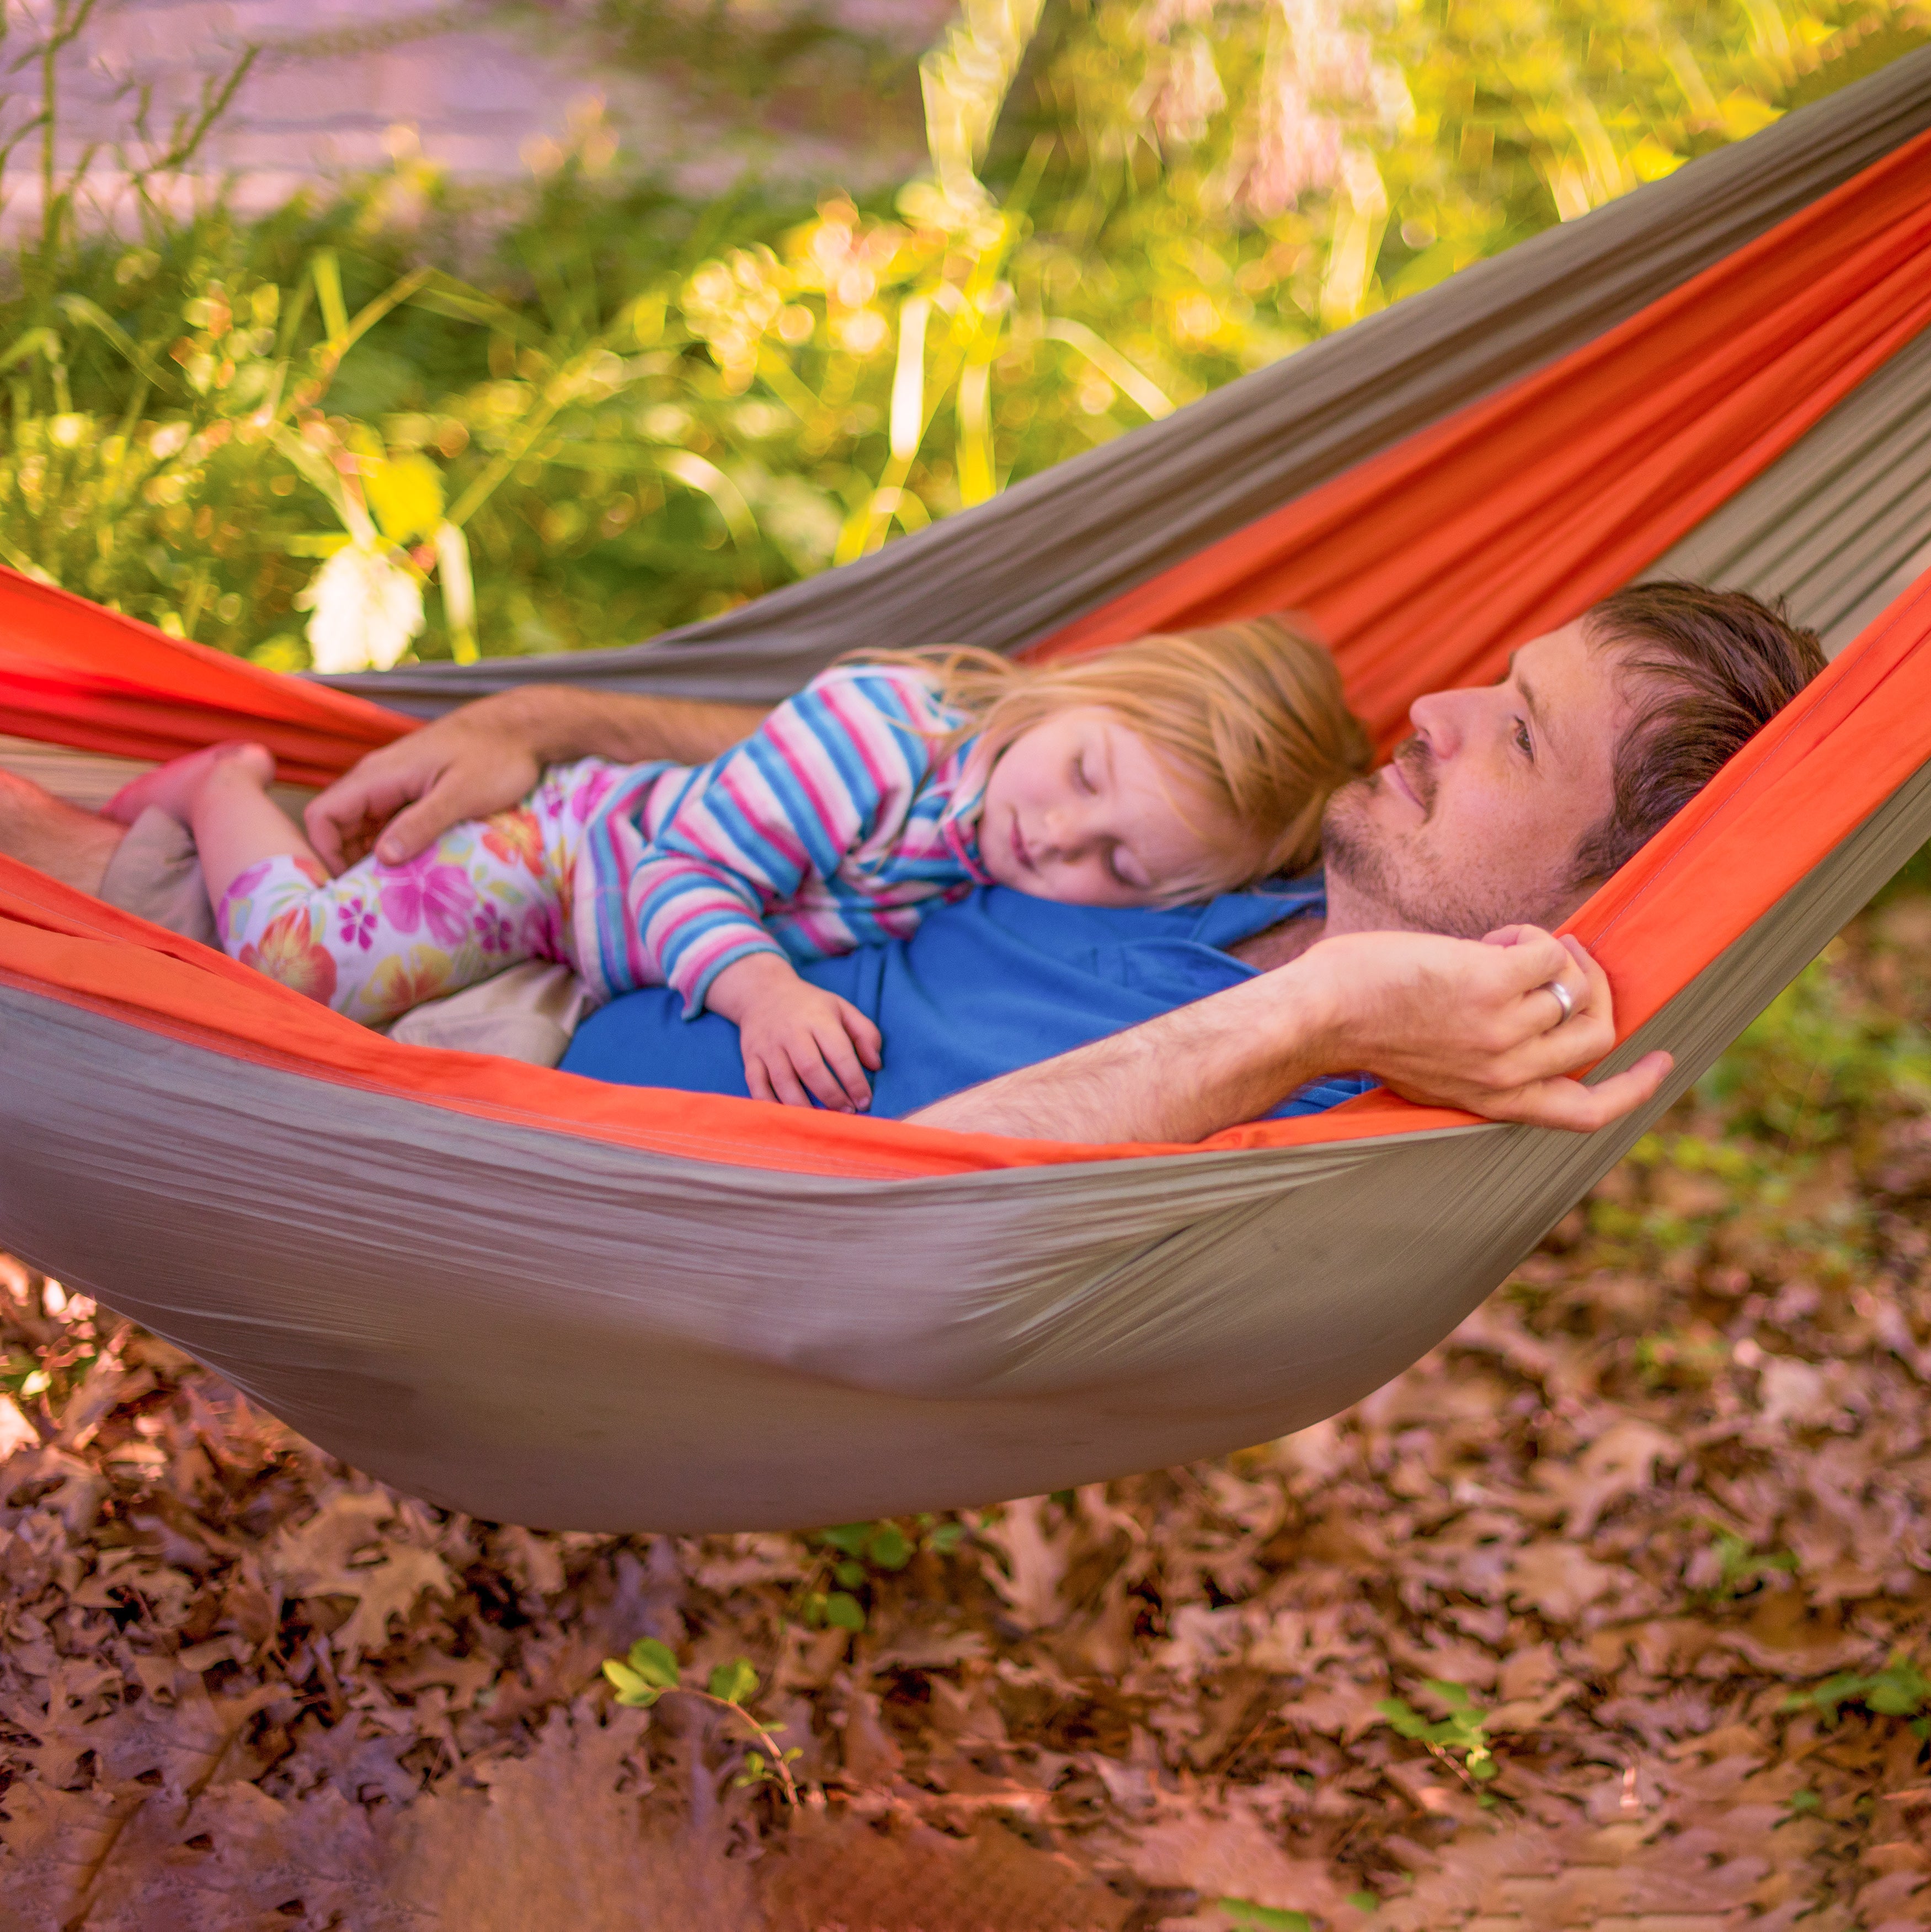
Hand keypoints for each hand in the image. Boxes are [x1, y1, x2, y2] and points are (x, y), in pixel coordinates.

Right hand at [303, 690, 550, 873]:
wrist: (521, 728)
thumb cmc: (496, 756)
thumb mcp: (461, 794)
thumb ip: (421, 823)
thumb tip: (383, 856)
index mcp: (379, 774)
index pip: (323, 814)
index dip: (326, 852)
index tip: (351, 884)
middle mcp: (379, 778)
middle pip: (339, 825)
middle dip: (349, 860)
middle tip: (374, 896)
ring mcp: (396, 784)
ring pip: (364, 826)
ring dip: (372, 856)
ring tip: (394, 889)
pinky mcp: (415, 790)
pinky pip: (389, 822)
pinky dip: (394, 845)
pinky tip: (414, 868)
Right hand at [706, 952, 883, 1111]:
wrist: (762, 992)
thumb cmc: (810, 1006)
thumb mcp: (842, 1008)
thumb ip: (865, 1033)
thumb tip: (875, 1065)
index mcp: (817, 1019)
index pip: (839, 1054)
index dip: (854, 1081)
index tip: (865, 1101)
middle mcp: (790, 1032)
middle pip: (811, 1070)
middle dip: (832, 1097)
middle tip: (847, 1113)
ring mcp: (767, 1047)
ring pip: (784, 1083)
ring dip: (804, 1108)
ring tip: (822, 1121)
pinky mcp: (750, 1058)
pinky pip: (757, 1088)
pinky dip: (772, 1106)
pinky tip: (789, 1117)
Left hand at [1300, 924, 1670, 1131]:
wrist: (1318, 1016)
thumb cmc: (1363, 1031)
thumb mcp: (1436, 1071)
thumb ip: (1485, 1062)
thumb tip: (1528, 1020)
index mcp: (1498, 1102)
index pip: (1589, 1114)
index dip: (1636, 1089)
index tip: (1662, 1062)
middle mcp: (1509, 1074)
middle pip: (1600, 1035)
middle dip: (1596, 989)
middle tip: (1566, 960)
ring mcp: (1505, 1031)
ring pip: (1576, 984)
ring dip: (1550, 953)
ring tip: (1502, 946)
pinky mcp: (1493, 985)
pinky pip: (1547, 949)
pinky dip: (1528, 935)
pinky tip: (1489, 939)